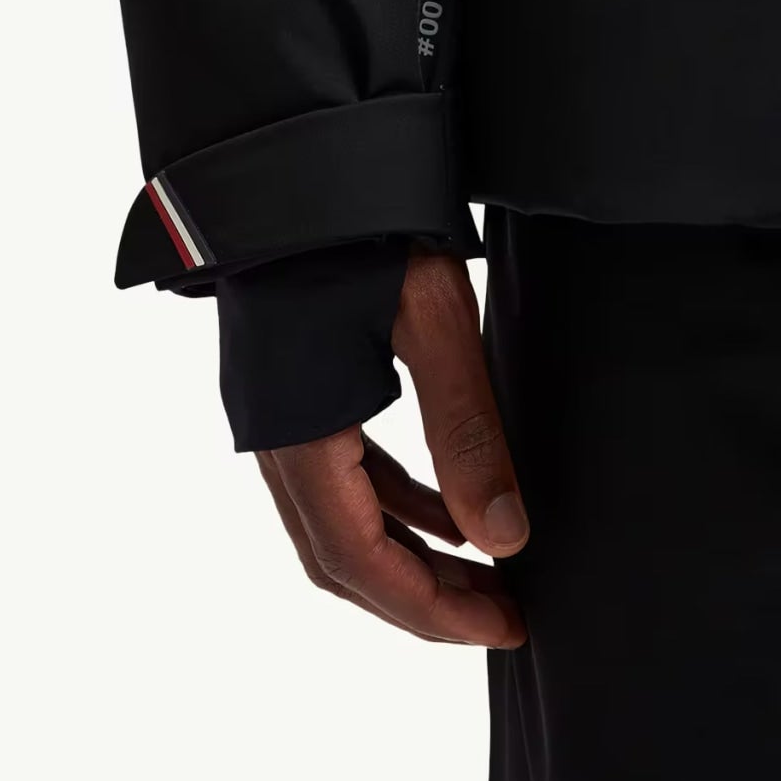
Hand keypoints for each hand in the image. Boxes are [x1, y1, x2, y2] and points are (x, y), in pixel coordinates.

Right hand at [255, 247, 528, 645]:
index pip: (360, 561)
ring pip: (337, 519)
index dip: (431, 610)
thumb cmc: (361, 226)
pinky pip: (338, 472)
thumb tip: (506, 540)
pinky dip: (392, 502)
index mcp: (299, 431)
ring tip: (486, 571)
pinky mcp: (290, 384)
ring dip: (407, 553)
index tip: (504, 625)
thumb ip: (466, 435)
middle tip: (501, 613)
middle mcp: (274, 435)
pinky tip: (447, 505)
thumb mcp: (434, 323)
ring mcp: (277, 411)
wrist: (298, 154)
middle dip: (419, 598)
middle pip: (340, 557)